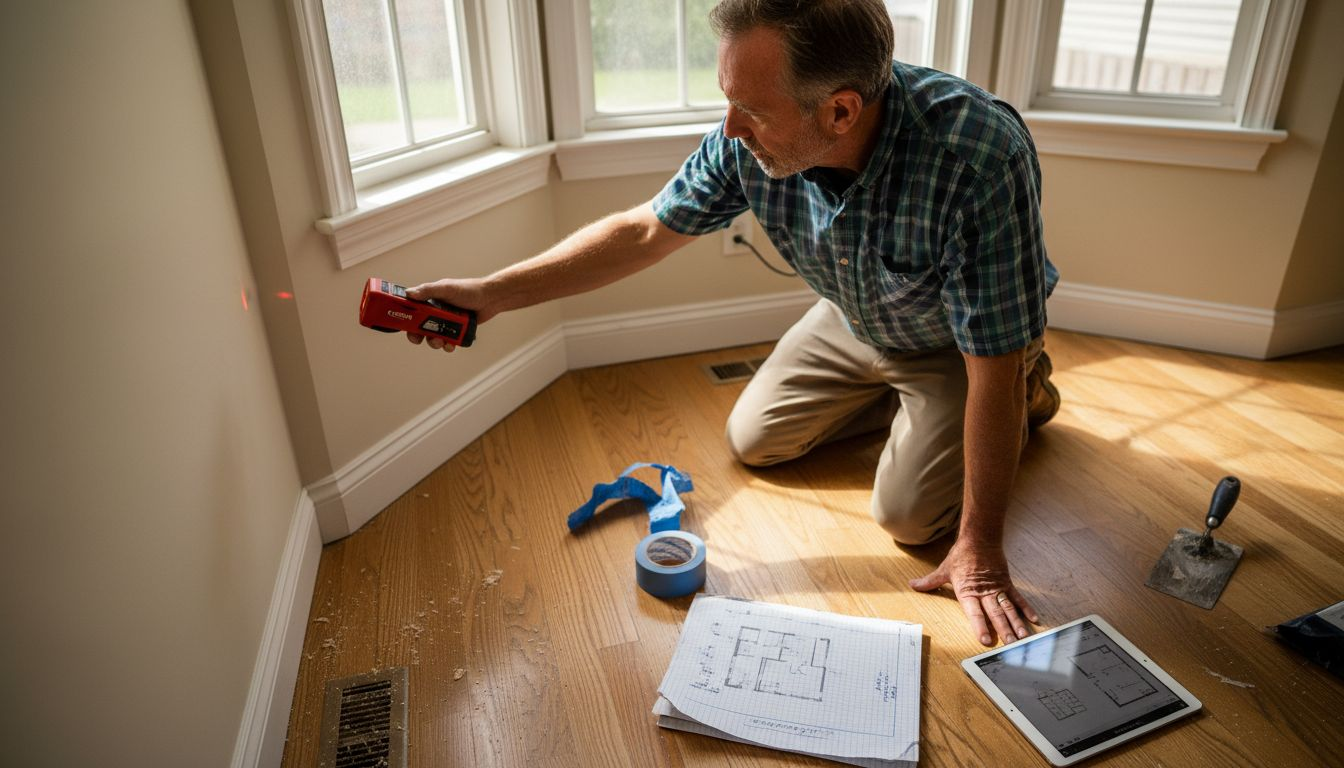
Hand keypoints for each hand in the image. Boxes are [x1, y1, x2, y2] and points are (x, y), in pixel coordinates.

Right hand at [404, 278, 490, 351]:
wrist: (490, 299)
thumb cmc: (469, 289)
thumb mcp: (446, 288)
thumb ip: (428, 290)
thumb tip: (408, 294)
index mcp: (430, 300)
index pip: (412, 310)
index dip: (405, 318)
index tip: (402, 325)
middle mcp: (436, 311)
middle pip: (419, 327)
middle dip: (417, 335)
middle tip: (418, 339)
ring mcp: (446, 322)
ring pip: (433, 336)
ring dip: (434, 342)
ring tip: (440, 342)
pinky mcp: (457, 331)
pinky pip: (448, 341)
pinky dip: (448, 345)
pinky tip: (451, 345)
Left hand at [910, 539, 1038, 645]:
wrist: (979, 539)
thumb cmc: (961, 556)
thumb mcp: (943, 570)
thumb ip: (929, 582)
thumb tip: (912, 585)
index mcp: (967, 592)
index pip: (974, 613)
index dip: (980, 626)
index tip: (985, 640)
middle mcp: (984, 593)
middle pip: (995, 614)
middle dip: (1003, 630)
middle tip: (1011, 646)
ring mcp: (997, 588)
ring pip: (1008, 608)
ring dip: (1016, 623)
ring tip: (1023, 638)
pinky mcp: (1007, 583)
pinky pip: (1018, 598)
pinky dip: (1026, 608)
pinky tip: (1033, 619)